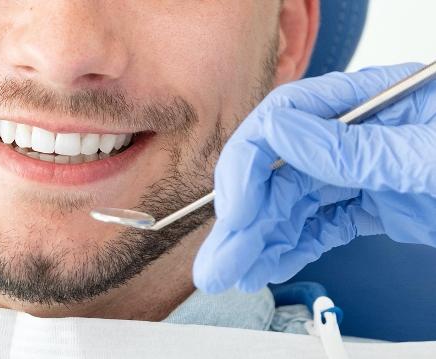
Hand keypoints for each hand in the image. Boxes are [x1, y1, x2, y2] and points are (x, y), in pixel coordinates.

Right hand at [195, 62, 435, 292]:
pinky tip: (266, 266)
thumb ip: (355, 147)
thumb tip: (280, 131)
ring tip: (230, 274)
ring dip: (257, 243)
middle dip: (244, 221)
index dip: (249, 164)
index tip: (233, 209)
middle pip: (279, 172)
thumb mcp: (426, 155)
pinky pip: (320, 227)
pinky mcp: (375, 205)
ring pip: (293, 207)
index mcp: (373, 100)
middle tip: (217, 261)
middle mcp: (361, 133)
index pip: (285, 118)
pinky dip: (291, 249)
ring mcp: (366, 171)